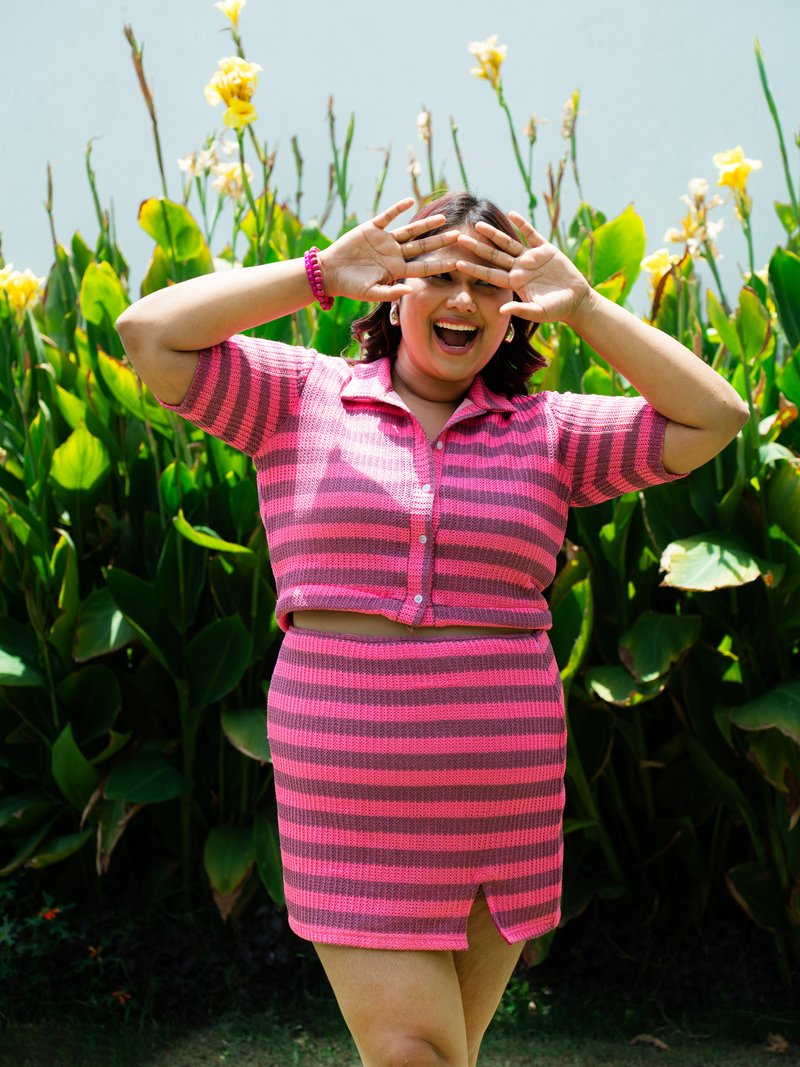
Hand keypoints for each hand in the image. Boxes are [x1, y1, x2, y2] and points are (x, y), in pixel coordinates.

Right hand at [318, 199, 459, 301]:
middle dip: (440, 242)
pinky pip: (387, 216)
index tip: (457, 263)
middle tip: (459, 235)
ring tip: (443, 218)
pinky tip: (410, 201)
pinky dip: (397, 209)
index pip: (423, 267)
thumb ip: (390, 294)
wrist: (329, 272)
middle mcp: (394, 254)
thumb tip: (409, 292)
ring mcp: (384, 241)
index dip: (440, 265)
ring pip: (409, 231)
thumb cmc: (349, 286)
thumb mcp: (370, 293)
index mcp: (396, 270)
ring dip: (426, 225)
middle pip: (422, 246)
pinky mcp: (371, 229)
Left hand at [455, 211, 592, 326]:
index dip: (473, 269)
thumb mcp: (538, 312)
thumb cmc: (556, 309)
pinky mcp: (546, 250)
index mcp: (515, 283)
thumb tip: (501, 310)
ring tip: (478, 225)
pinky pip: (531, 234)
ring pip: (508, 243)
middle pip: (493, 256)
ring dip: (494, 234)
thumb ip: (520, 310)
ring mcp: (531, 258)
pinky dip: (522, 224)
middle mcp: (519, 269)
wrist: (576, 300)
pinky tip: (512, 214)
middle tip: (458, 238)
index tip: (457, 263)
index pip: (489, 274)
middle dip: (476, 247)